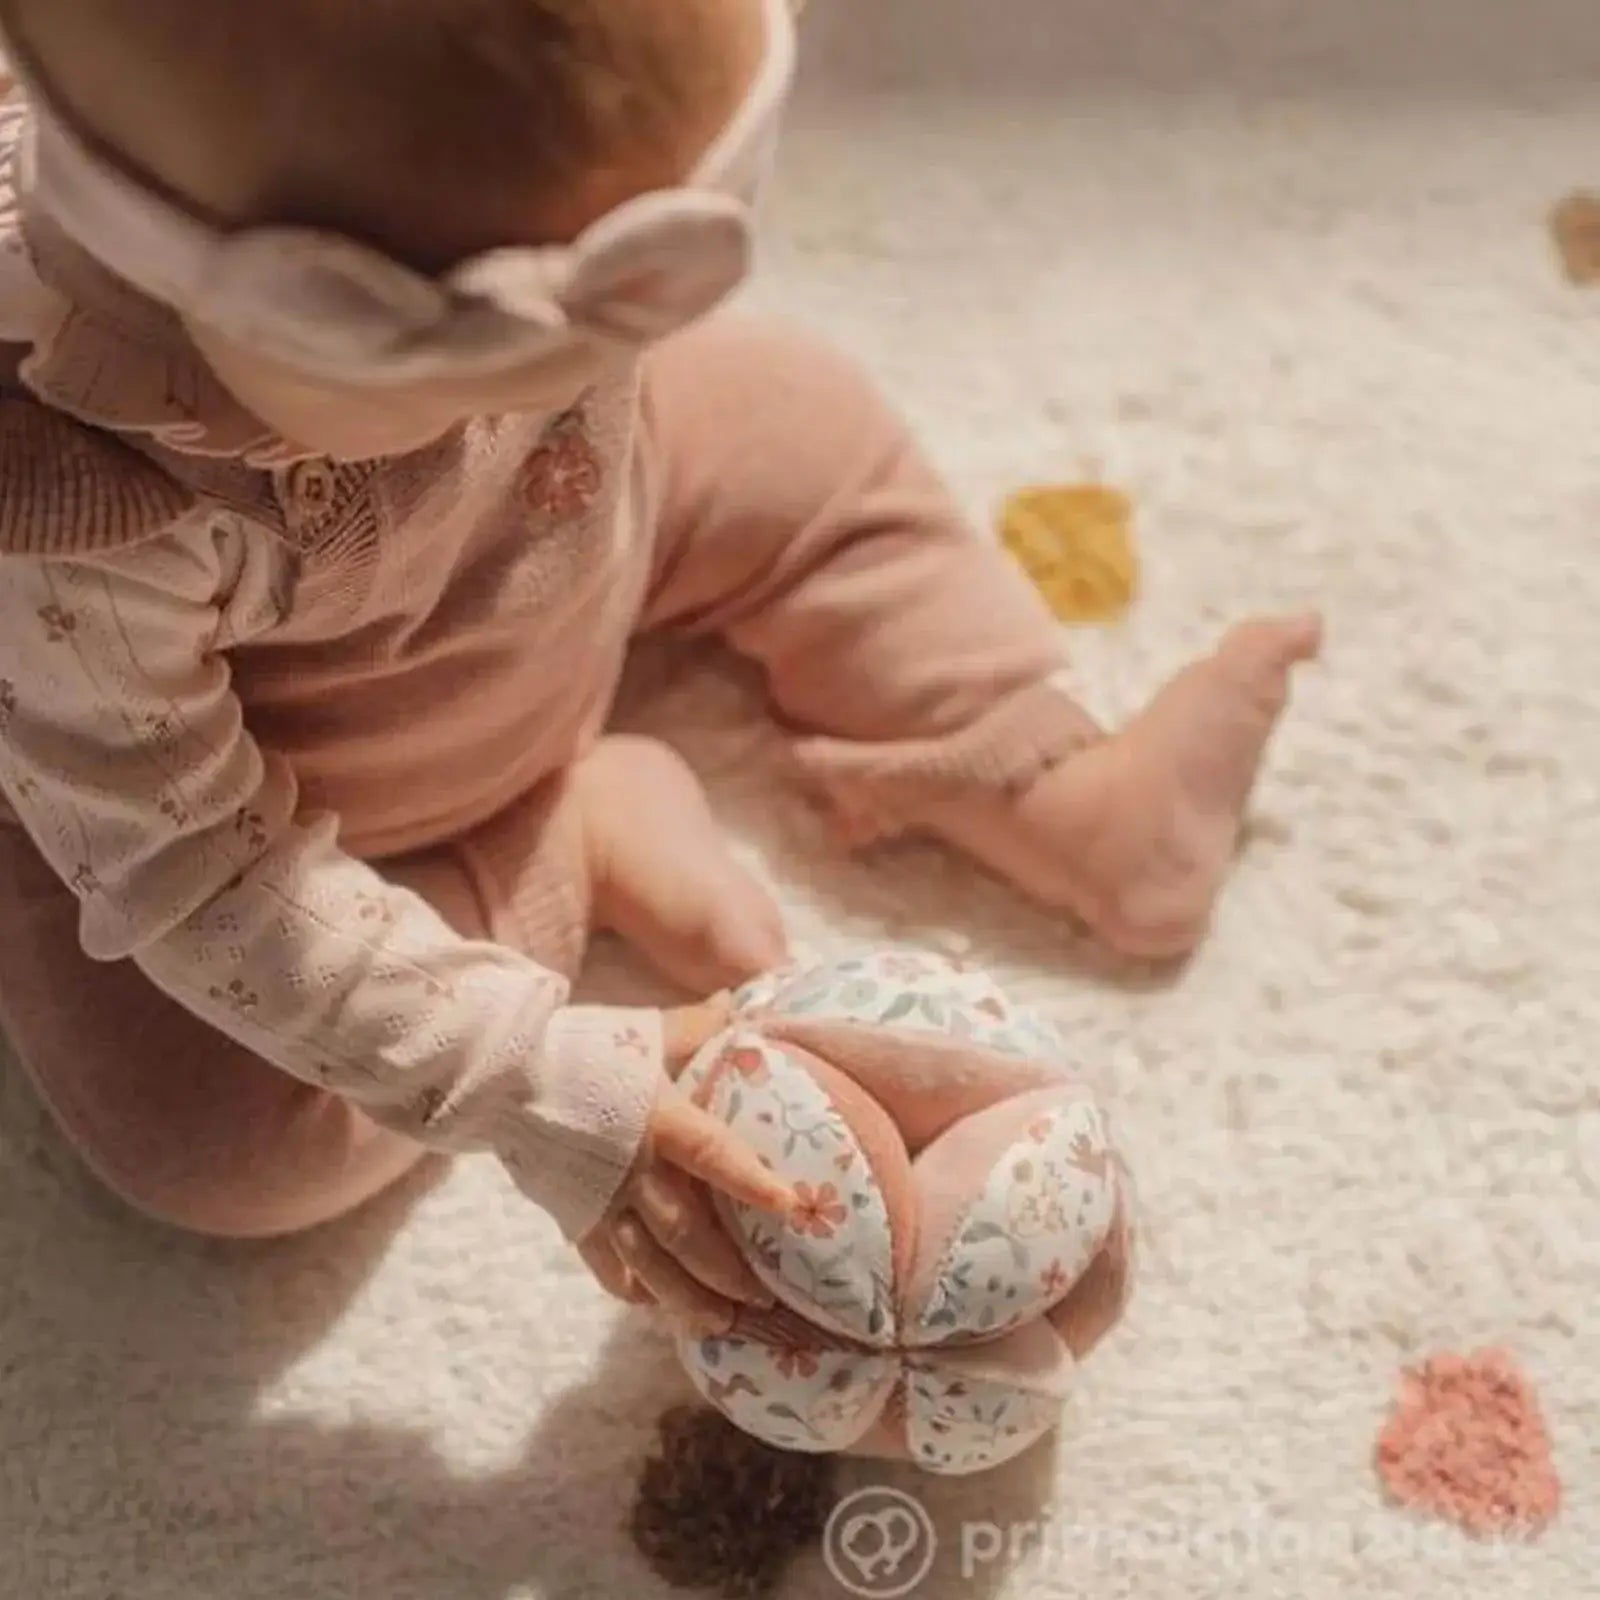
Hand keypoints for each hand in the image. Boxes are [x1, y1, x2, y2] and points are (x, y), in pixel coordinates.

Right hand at [579, 994, 793, 1334]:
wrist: (502, 1076)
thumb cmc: (584, 1049)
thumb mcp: (647, 1032)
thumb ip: (699, 1025)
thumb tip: (741, 1002)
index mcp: (659, 1119)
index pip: (715, 1155)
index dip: (753, 1182)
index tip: (793, 1207)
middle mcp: (634, 1169)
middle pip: (686, 1232)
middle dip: (727, 1270)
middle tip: (765, 1297)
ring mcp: (601, 1201)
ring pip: (649, 1265)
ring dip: (686, 1299)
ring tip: (722, 1323)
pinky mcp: (573, 1217)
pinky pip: (606, 1266)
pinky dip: (632, 1289)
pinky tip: (654, 1306)